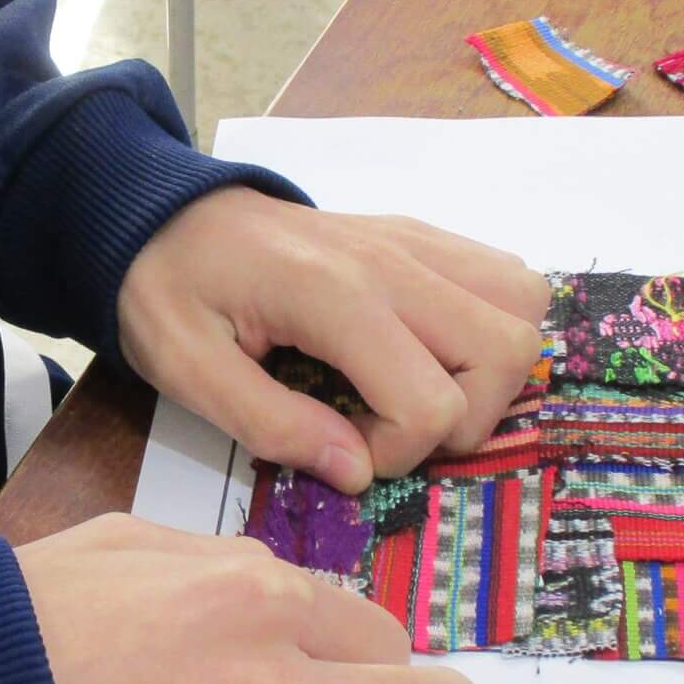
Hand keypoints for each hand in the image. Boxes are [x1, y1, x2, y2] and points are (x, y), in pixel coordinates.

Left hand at [117, 189, 549, 492]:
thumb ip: (272, 426)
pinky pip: (504, 278)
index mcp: (332, 294)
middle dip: (463, 419)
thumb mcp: (187, 368)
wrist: (159, 209)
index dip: (397, 453)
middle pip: (505, 351)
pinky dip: (490, 326)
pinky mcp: (418, 237)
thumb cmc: (166, 288)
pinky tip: (428, 351)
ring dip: (490, 372)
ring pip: (524, 307)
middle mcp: (391, 261)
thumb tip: (356, 473)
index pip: (429, 400)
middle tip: (392, 429)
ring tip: (421, 392)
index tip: (340, 449)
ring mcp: (412, 242)